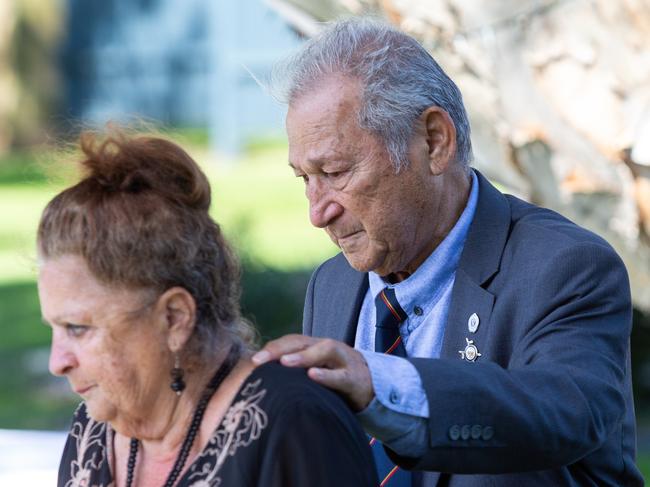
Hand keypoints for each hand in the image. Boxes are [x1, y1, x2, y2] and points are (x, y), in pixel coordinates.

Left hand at [252, 334, 373, 410]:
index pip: (291, 341)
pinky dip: (327, 375)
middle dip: (279, 349)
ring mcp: (344, 360)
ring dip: (303, 356)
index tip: (253, 360)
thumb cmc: (337, 380)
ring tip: (284, 363)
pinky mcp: (356, 379)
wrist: (376, 387)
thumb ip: (296, 373)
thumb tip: (263, 379)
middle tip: (259, 361)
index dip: (272, 348)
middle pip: (302, 342)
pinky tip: (313, 376)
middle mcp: (328, 348)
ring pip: (324, 350)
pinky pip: (341, 375)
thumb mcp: (317, 371)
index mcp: (316, 347)